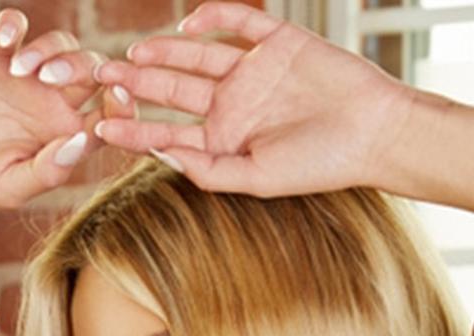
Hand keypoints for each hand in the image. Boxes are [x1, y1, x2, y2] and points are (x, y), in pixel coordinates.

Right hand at [0, 8, 113, 225]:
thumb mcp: (10, 188)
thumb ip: (48, 171)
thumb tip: (82, 143)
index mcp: (66, 138)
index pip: (110, 115)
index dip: (124, 103)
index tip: (117, 95)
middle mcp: (52, 105)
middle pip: (90, 70)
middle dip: (81, 66)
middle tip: (49, 79)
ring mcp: (23, 79)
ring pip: (60, 45)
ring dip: (49, 49)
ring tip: (20, 70)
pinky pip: (12, 28)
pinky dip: (12, 26)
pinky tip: (3, 41)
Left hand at [85, 3, 414, 196]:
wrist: (373, 132)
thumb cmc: (321, 164)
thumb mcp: (258, 179)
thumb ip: (211, 171)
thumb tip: (164, 157)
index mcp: (227, 139)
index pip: (170, 133)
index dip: (135, 130)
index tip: (100, 129)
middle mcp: (234, 103)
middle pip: (175, 89)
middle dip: (137, 84)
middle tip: (101, 78)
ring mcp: (253, 70)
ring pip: (197, 54)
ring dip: (164, 51)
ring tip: (133, 56)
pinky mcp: (276, 41)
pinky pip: (238, 21)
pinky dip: (212, 18)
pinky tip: (188, 27)